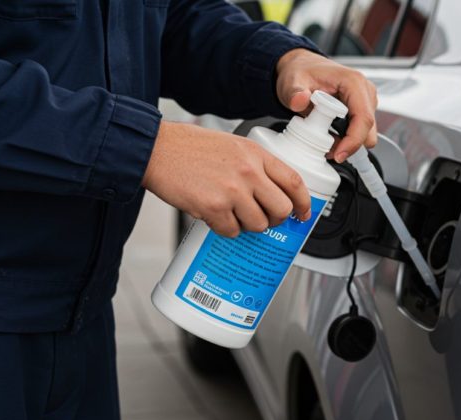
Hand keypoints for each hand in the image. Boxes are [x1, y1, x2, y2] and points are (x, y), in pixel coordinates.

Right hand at [142, 121, 310, 237]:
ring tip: (233, 214)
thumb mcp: (233, 146)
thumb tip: (272, 193)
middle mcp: (249, 172)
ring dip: (248, 225)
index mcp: (256, 154)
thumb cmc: (191, 148)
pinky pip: (231, 231)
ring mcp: (232, 191)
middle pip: (281, 209)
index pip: (293, 181)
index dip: (303, 202)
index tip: (303, 214)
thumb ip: (255, 166)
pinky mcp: (213, 207)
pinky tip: (215, 216)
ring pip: (258, 224)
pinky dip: (225, 229)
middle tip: (265, 218)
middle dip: (275, 219)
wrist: (157, 149)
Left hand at [276, 49, 377, 161]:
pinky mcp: (363, 109)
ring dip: (347, 142)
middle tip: (326, 149)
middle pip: (369, 130)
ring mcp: (366, 101)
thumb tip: (300, 100)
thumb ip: (294, 93)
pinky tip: (330, 133)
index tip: (338, 155)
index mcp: (353, 82)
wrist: (303, 68)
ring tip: (324, 136)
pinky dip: (346, 138)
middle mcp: (365, 91)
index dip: (353, 141)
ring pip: (366, 133)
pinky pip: (360, 131)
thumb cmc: (302, 72)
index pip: (363, 118)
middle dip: (349, 145)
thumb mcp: (291, 82)